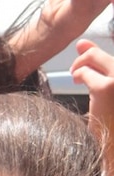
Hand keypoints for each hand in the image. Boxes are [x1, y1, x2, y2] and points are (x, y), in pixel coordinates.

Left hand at [71, 40, 113, 159]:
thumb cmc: (111, 122)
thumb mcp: (108, 89)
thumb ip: (98, 66)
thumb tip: (81, 43)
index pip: (109, 53)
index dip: (92, 51)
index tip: (82, 54)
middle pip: (99, 52)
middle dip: (82, 59)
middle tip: (75, 74)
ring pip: (91, 57)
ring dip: (78, 68)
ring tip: (77, 80)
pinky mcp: (107, 87)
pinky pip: (84, 73)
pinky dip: (77, 77)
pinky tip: (78, 86)